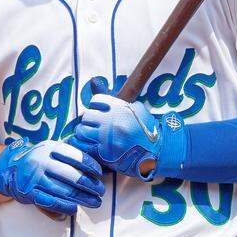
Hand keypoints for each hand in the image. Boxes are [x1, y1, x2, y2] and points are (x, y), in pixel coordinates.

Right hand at [0, 139, 104, 216]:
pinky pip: (50, 202)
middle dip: (90, 185)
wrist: (9, 168)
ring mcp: (34, 178)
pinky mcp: (28, 193)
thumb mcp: (52, 151)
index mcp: (51, 148)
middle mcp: (42, 162)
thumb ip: (71, 156)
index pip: (76, 157)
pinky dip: (64, 206)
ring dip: (82, 198)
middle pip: (72, 176)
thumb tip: (98, 168)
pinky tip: (74, 209)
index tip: (100, 174)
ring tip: (95, 202)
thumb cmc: (40, 159)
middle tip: (101, 191)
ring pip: (63, 191)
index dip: (91, 166)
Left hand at [70, 92, 186, 180]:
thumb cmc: (146, 131)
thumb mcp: (138, 111)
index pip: (97, 101)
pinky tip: (86, 143)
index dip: (95, 104)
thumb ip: (121, 102)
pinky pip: (84, 146)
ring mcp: (107, 138)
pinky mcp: (104, 153)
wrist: (155, 153)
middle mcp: (113, 122)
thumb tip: (97, 84)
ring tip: (88, 133)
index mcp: (121, 109)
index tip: (97, 109)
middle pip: (88, 116)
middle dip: (89, 119)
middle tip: (93, 123)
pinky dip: (82, 143)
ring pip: (82, 131)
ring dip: (83, 131)